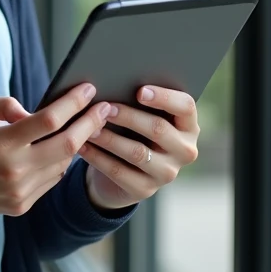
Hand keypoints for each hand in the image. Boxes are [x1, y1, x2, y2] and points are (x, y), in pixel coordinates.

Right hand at [0, 84, 111, 221]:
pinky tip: (59, 149)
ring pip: (62, 165)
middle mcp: (13, 170)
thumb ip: (5, 104)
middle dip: (90, 124)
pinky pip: (50, 181)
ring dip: (76, 145)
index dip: (72, 103)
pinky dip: (58, 163)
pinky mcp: (19, 205)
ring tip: (84, 126)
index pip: (48, 120)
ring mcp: (19, 191)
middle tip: (104, 109)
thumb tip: (36, 112)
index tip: (88, 89)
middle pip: (67, 146)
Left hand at [79, 86, 200, 210]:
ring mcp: (167, 173)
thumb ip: (137, 101)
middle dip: (129, 116)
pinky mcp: (145, 190)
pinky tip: (82, 146)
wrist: (122, 172)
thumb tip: (114, 81)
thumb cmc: (132, 131)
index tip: (139, 91)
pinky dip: (98, 157)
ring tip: (90, 127)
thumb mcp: (141, 115)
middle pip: (159, 128)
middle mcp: (184, 150)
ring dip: (110, 138)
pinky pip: (119, 171)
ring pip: (137, 152)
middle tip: (105, 108)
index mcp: (188, 126)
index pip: (186, 107)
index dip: (164, 97)